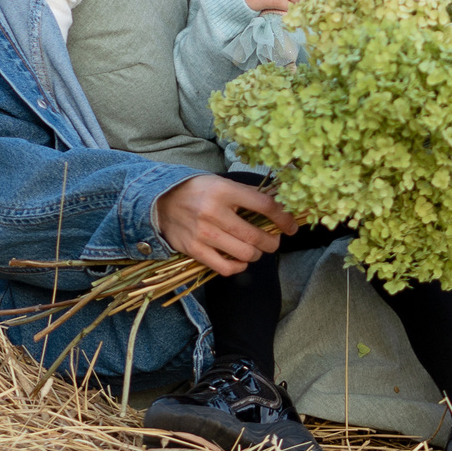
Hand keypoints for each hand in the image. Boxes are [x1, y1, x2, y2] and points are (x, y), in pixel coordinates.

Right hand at [155, 175, 293, 276]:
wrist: (159, 201)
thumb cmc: (196, 191)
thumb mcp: (220, 183)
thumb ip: (246, 194)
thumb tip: (278, 204)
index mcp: (224, 190)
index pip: (263, 205)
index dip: (283, 218)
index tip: (291, 226)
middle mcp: (214, 212)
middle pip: (256, 235)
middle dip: (272, 242)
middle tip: (273, 241)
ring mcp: (203, 233)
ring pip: (244, 253)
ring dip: (256, 254)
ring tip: (255, 250)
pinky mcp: (194, 250)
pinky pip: (225, 267)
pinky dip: (238, 267)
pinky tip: (240, 261)